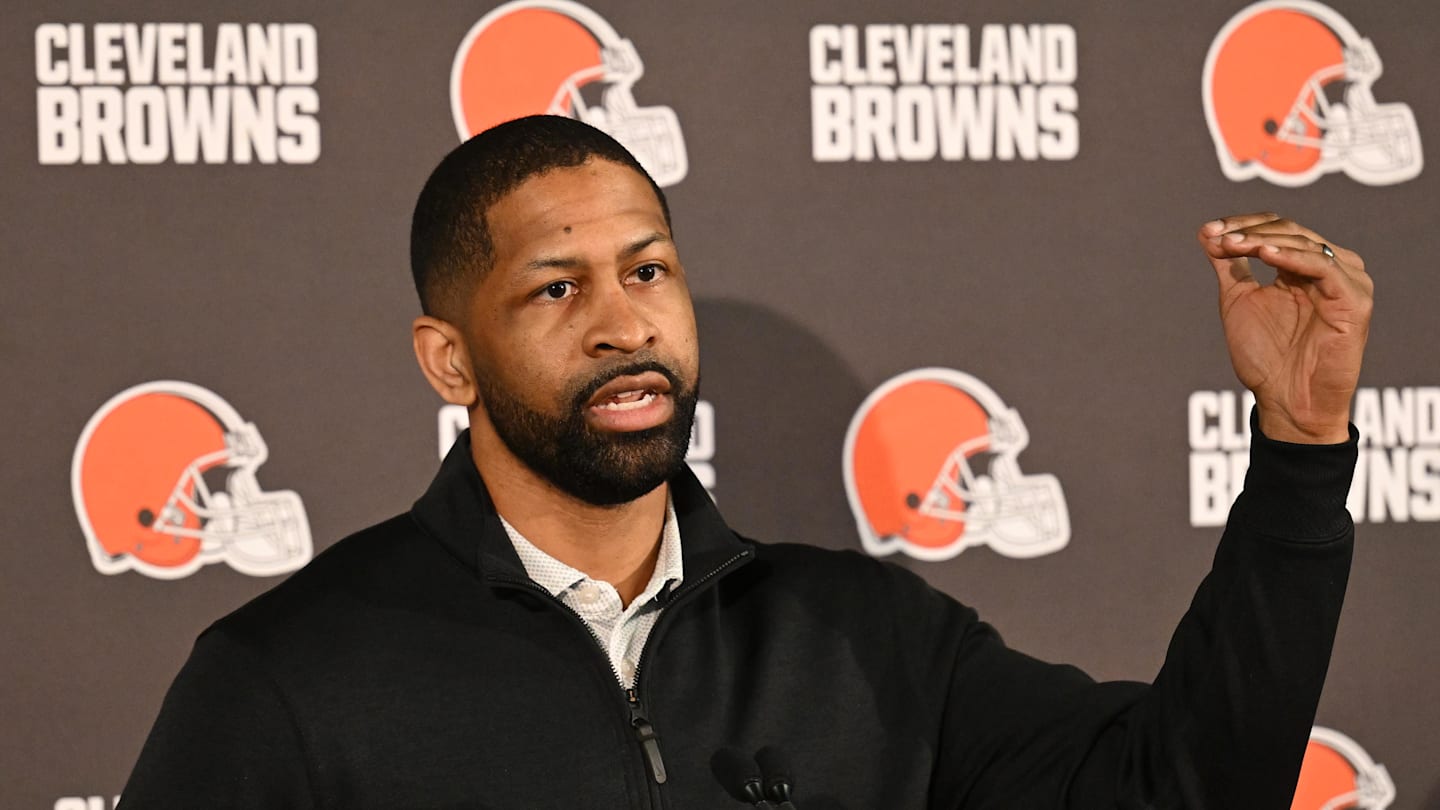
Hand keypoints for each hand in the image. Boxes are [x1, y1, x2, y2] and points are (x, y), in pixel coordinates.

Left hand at [1199, 213, 1372, 443]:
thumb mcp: (1239, 300)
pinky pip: (1323, 268)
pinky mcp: (1354, 300)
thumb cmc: (1266, 358)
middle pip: (1290, 230)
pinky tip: (1264, 255)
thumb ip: (1228, 264)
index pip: (1277, 228)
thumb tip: (1205, 230)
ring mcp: (1346, 281)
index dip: (1242, 224)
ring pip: (1305, 243)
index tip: (1208, 231)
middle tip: (1217, 238)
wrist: (1286, 401)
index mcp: (1304, 266)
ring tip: (1231, 245)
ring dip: (1263, 241)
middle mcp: (1329, 268)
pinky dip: (1292, 257)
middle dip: (1248, 231)